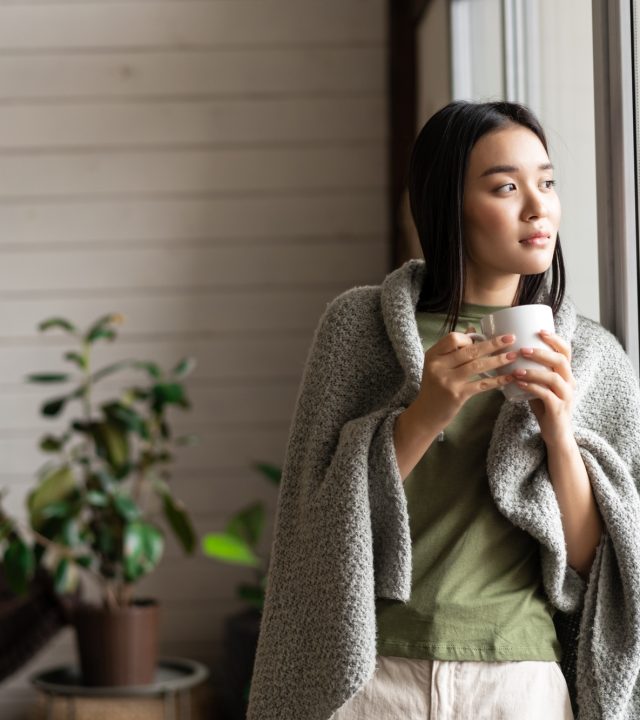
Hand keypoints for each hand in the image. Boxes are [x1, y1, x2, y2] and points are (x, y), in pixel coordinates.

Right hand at [412, 328, 516, 431]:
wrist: (426, 414)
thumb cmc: (434, 387)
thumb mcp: (438, 365)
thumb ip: (453, 348)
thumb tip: (472, 329)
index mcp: (433, 355)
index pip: (452, 338)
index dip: (469, 338)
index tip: (481, 341)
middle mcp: (438, 366)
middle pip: (469, 351)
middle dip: (493, 344)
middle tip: (511, 338)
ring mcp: (448, 381)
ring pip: (477, 366)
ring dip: (498, 360)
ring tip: (514, 356)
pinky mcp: (457, 395)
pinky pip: (481, 384)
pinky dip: (497, 380)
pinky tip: (509, 377)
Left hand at [512, 329, 574, 446]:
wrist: (556, 434)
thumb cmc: (545, 406)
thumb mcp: (540, 385)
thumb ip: (531, 372)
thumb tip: (508, 355)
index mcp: (566, 374)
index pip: (566, 351)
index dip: (555, 339)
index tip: (540, 331)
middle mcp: (569, 383)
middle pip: (561, 361)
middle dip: (541, 353)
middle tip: (522, 350)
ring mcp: (566, 396)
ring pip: (554, 378)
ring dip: (533, 371)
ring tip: (516, 369)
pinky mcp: (558, 409)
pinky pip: (546, 395)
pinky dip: (532, 387)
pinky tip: (519, 384)